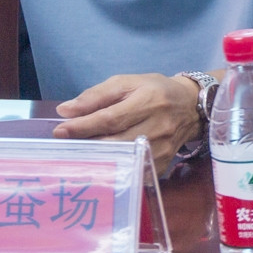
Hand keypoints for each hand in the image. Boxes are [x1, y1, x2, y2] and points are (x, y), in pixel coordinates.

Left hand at [54, 73, 202, 172]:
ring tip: (76, 153)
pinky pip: (130, 170)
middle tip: (62, 144)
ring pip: (120, 158)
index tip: (60, 130)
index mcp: (149, 100)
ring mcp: (160, 149)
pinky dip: (111, 168)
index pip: (111, 118)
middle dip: (85, 143)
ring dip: (95, 157)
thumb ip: (97, 95)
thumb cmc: (156, 91)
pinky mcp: (160, 165)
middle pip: (114, 141)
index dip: (83, 126)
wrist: (192, 107)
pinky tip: (97, 164)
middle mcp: (157, 126)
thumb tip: (66, 110)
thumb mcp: (129, 83)